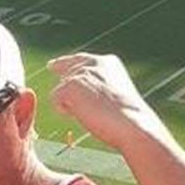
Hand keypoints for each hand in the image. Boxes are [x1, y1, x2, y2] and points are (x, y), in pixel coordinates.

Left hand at [46, 53, 161, 149]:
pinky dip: (64, 110)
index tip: (52, 66)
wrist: (132, 124)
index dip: (65, 64)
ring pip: (61, 89)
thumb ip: (97, 87)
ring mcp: (81, 72)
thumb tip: (71, 93)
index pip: (80, 60)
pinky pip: (55, 99)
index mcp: (108, 62)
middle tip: (81, 100)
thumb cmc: (127, 118)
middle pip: (65, 74)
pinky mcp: (70, 85)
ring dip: (71, 104)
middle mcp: (94, 62)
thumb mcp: (114, 95)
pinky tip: (83, 114)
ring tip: (93, 112)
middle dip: (66, 90)